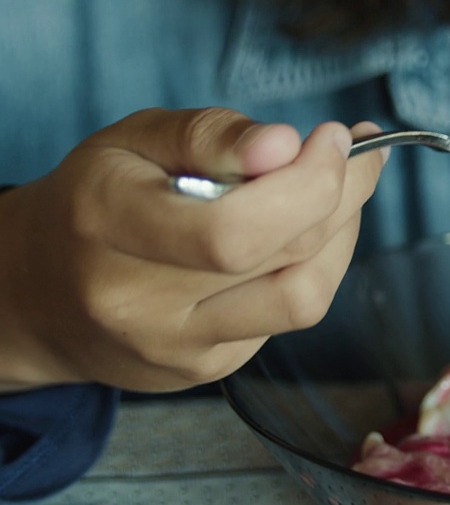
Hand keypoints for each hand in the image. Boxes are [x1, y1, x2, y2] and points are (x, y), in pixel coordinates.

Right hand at [0, 108, 386, 391]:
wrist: (41, 294)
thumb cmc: (97, 200)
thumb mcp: (134, 141)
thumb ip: (209, 135)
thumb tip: (285, 144)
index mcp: (109, 223)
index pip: (235, 229)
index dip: (308, 184)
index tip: (334, 137)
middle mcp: (140, 301)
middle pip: (284, 256)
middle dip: (341, 195)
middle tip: (354, 154)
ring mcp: (178, 347)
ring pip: (304, 297)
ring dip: (343, 236)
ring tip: (342, 190)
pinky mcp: (208, 369)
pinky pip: (289, 316)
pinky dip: (316, 265)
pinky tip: (304, 232)